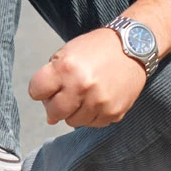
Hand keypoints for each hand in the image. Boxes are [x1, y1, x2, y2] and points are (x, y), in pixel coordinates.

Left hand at [27, 27, 146, 128]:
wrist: (134, 46)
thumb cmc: (96, 48)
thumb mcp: (67, 52)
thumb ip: (52, 78)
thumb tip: (50, 117)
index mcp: (66, 68)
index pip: (36, 91)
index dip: (40, 89)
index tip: (48, 86)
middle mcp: (82, 87)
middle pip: (53, 112)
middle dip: (54, 105)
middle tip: (65, 95)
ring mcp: (99, 102)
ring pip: (72, 122)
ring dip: (74, 111)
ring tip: (84, 94)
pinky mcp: (114, 113)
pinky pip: (93, 124)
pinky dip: (91, 115)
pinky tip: (97, 99)